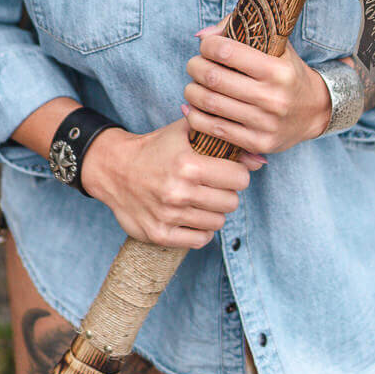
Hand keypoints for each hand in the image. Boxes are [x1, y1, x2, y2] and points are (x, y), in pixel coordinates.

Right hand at [81, 118, 265, 248]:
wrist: (114, 168)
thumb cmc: (155, 147)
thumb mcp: (185, 132)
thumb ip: (222, 139)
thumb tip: (260, 159)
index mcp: (188, 164)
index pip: (239, 177)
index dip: (237, 172)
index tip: (227, 170)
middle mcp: (178, 192)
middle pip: (231, 202)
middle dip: (226, 193)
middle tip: (214, 186)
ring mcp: (168, 216)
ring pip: (218, 222)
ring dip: (214, 212)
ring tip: (201, 199)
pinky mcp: (160, 235)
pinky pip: (200, 241)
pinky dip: (200, 231)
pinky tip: (192, 216)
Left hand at [183, 18, 331, 155]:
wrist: (315, 110)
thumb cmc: (288, 72)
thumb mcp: (276, 46)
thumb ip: (242, 32)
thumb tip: (202, 36)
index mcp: (278, 70)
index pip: (227, 52)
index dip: (208, 46)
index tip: (206, 46)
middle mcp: (273, 97)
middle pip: (214, 77)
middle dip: (195, 67)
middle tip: (194, 65)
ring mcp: (265, 123)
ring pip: (210, 103)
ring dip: (192, 91)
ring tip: (193, 86)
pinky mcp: (258, 143)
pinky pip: (214, 129)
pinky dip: (195, 117)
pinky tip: (192, 108)